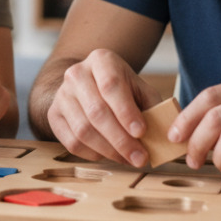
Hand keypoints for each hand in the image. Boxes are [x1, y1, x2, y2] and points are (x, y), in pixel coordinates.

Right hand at [45, 49, 160, 165]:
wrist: (86, 84)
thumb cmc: (120, 89)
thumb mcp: (138, 88)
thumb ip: (153, 107)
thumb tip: (167, 134)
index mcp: (101, 60)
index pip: (111, 86)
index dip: (126, 111)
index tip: (142, 132)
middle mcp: (77, 74)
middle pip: (97, 111)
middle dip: (121, 139)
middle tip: (140, 158)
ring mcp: (62, 94)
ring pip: (83, 130)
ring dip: (109, 150)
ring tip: (128, 160)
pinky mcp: (53, 115)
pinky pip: (71, 142)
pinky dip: (93, 154)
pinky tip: (110, 156)